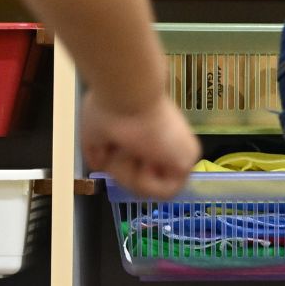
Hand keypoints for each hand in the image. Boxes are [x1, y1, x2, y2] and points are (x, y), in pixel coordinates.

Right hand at [81, 92, 199, 201]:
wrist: (125, 92)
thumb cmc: (108, 105)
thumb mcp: (96, 133)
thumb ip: (100, 151)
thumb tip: (101, 163)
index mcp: (155, 136)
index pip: (141, 169)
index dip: (122, 168)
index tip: (114, 149)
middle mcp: (171, 145)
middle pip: (144, 182)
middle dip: (122, 171)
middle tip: (119, 149)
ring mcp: (182, 154)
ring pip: (152, 188)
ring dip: (130, 175)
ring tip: (128, 150)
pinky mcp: (188, 161)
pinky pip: (165, 192)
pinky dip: (145, 182)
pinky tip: (144, 158)